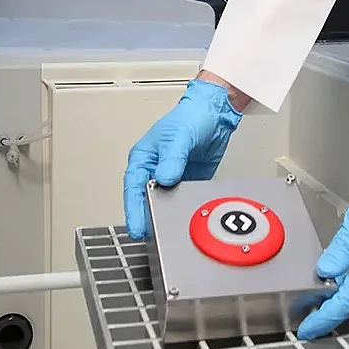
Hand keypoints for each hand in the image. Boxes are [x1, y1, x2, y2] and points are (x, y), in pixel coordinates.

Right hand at [122, 78, 242, 238]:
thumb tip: (164, 179)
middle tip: (153, 234)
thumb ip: (172, 159)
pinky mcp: (188, 183)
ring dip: (166, 215)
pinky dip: (183, 209)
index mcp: (143, 158)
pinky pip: (183, 200)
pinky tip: (187, 216)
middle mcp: (154, 170)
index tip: (137, 228)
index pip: (133, 188)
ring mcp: (171, 178)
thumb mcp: (179, 136)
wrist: (215, 114)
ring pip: (164, 203)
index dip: (134, 210)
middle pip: (147, 200)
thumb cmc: (191, 116)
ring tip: (169, 229)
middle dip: (148, 217)